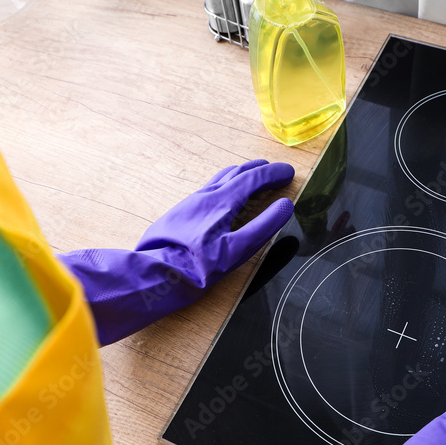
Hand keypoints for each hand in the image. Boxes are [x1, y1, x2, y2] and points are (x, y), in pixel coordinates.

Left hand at [58, 160, 294, 344]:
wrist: (157, 274)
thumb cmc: (197, 267)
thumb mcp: (237, 250)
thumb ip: (263, 227)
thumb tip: (284, 206)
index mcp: (221, 201)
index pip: (253, 178)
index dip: (273, 174)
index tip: (288, 172)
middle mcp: (206, 196)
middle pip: (236, 173)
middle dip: (258, 170)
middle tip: (274, 171)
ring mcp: (192, 202)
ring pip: (220, 179)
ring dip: (241, 175)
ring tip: (252, 176)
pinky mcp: (182, 212)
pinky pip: (209, 188)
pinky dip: (226, 184)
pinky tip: (224, 194)